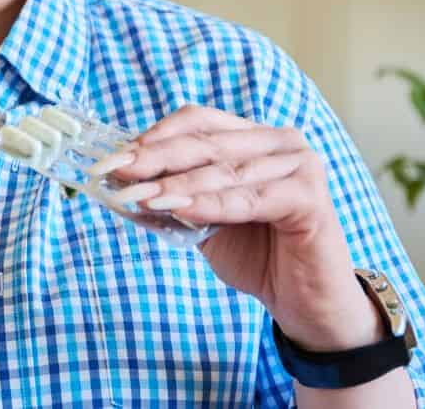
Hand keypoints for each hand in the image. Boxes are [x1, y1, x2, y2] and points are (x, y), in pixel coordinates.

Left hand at [91, 105, 382, 351]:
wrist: (303, 302)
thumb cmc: (256, 256)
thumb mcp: (203, 221)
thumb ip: (172, 197)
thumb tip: (119, 180)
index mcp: (254, 138)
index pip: (198, 122)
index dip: (154, 136)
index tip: (114, 157)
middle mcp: (280, 141)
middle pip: (207, 141)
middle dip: (156, 157)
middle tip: (118, 171)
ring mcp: (300, 165)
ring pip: (226, 170)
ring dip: (177, 183)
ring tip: (140, 195)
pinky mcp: (310, 197)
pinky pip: (251, 199)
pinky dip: (213, 204)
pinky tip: (181, 210)